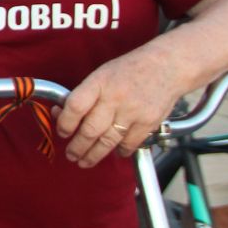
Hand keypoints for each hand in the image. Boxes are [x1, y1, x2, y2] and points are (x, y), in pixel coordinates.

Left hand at [57, 45, 183, 167]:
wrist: (168, 66)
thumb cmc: (130, 70)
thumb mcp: (102, 74)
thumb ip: (83, 94)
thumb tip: (60, 113)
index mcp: (100, 82)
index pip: (75, 106)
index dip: (65, 123)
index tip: (62, 132)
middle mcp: (115, 97)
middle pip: (90, 130)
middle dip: (77, 147)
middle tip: (71, 154)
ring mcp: (133, 111)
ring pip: (108, 141)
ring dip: (94, 155)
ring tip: (84, 161)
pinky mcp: (149, 122)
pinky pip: (129, 144)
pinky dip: (120, 151)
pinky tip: (113, 153)